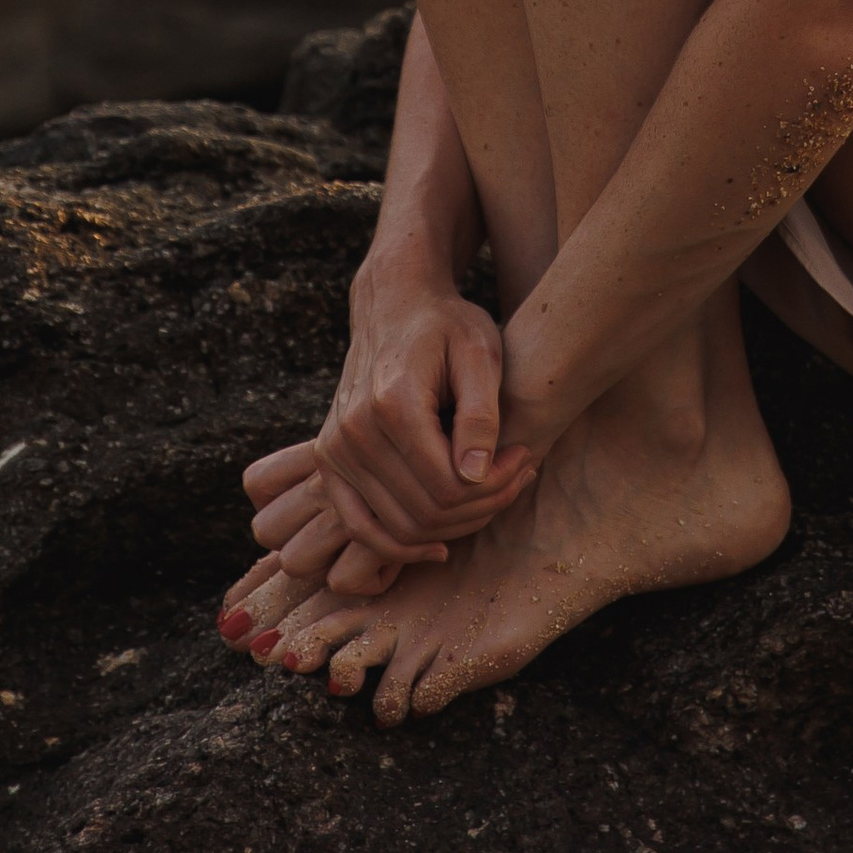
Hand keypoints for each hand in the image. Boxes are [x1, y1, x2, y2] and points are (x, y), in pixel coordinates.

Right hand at [243, 254, 535, 581]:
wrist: (393, 305)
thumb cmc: (447, 325)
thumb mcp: (481, 354)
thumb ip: (481, 415)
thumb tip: (476, 476)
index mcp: (392, 403)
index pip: (448, 487)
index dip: (496, 488)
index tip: (524, 458)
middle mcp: (354, 432)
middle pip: (425, 513)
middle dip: (480, 508)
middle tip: (516, 477)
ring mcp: (334, 450)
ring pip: (399, 528)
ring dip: (451, 529)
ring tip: (489, 496)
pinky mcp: (328, 461)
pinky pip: (359, 527)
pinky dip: (398, 547)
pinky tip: (438, 545)